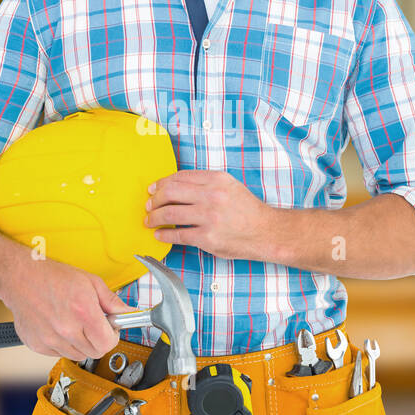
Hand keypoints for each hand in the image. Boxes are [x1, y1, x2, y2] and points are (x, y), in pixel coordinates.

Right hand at [2, 258, 136, 359]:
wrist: (19, 277)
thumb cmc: (52, 276)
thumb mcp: (90, 281)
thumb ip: (111, 301)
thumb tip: (127, 313)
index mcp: (83, 312)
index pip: (108, 343)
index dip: (113, 336)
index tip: (110, 329)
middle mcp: (66, 329)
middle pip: (95, 352)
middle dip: (99, 340)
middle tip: (93, 325)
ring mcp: (50, 339)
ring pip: (78, 355)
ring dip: (81, 343)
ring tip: (74, 324)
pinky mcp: (37, 345)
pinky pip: (59, 353)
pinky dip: (63, 344)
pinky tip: (59, 327)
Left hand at [145, 169, 275, 260]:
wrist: (266, 232)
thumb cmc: (247, 210)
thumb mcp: (229, 186)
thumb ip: (205, 182)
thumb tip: (175, 186)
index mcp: (216, 180)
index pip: (179, 177)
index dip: (162, 183)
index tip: (153, 189)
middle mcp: (212, 196)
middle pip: (170, 192)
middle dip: (154, 199)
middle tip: (148, 205)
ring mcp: (209, 217)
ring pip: (169, 213)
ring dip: (154, 217)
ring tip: (150, 221)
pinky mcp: (207, 238)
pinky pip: (177, 235)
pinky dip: (164, 234)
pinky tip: (159, 234)